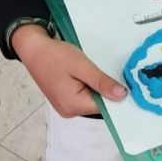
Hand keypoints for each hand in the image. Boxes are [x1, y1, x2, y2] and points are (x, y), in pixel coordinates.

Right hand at [12, 24, 127, 116]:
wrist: (34, 49)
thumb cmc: (56, 56)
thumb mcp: (82, 66)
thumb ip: (102, 82)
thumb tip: (122, 96)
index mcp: (73, 105)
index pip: (104, 106)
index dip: (116, 95)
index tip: (127, 82)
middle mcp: (69, 111)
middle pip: (98, 104)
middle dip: (107, 90)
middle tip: (113, 71)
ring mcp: (65, 107)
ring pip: (92, 100)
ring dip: (98, 87)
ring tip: (98, 71)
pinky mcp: (64, 99)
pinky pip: (84, 96)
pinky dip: (90, 86)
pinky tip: (90, 74)